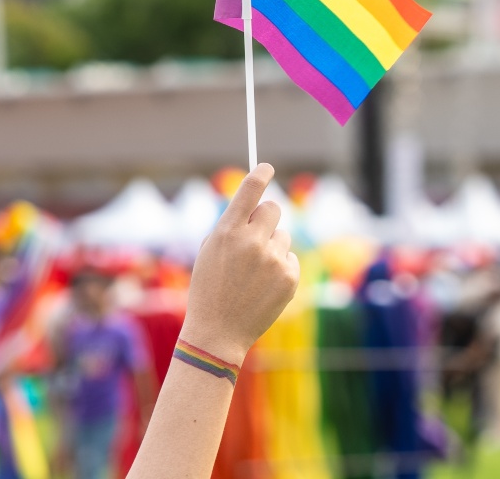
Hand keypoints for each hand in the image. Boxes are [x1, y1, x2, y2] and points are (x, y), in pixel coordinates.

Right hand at [180, 163, 299, 364]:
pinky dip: (280, 267)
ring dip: (272, 247)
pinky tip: (264, 286)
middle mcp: (252, 241)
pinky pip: (290, 258)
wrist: (217, 332)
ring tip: (254, 272)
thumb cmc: (209, 289)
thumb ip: (232, 227)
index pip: (250, 190)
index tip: (267, 167)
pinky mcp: (289, 276)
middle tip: (255, 235)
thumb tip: (255, 207)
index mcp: (227, 232)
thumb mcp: (210, 252)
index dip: (261, 174)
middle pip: (273, 209)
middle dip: (266, 217)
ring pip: (283, 236)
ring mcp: (273, 259)